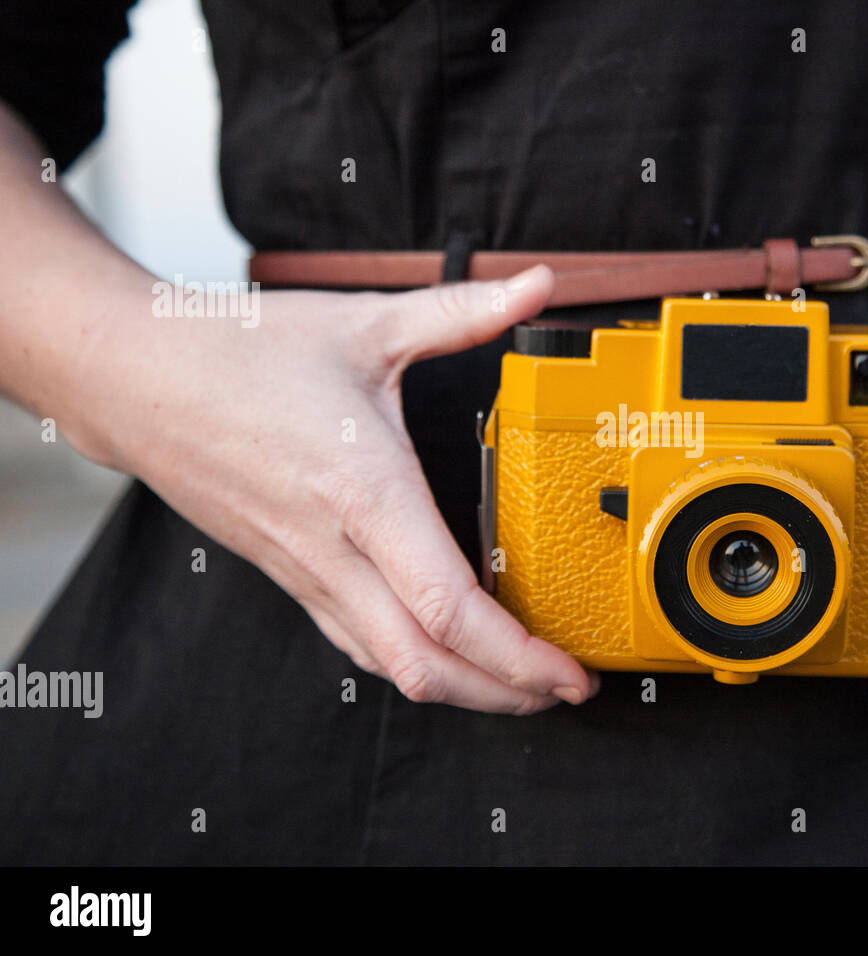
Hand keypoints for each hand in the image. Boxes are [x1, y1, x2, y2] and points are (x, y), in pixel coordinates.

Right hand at [70, 264, 598, 713]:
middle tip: (566, 691)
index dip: (517, 656)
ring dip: (463, 688)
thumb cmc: (239, 352)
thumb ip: (462, 310)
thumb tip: (537, 284)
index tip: (569, 674)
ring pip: (390, 666)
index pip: (447, 607)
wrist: (131, 378)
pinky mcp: (290, 575)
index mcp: (364, 491)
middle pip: (427, 665)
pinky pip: (357, 642)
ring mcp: (306, 571)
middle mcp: (334, 549)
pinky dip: (414, 662)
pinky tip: (447, 650)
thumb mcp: (364, 325)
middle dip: (506, 693)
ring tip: (520, 681)